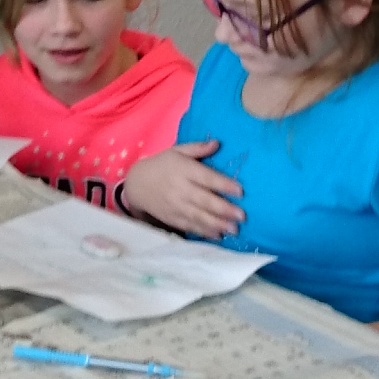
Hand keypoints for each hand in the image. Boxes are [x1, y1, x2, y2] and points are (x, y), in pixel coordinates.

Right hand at [121, 140, 241, 237]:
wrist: (137, 184)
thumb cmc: (161, 165)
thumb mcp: (176, 151)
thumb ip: (197, 148)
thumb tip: (217, 143)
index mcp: (183, 170)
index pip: (206, 178)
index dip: (224, 185)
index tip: (241, 191)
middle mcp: (180, 189)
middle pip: (205, 201)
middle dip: (224, 209)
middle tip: (242, 216)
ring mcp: (176, 206)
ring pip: (199, 217)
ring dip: (217, 224)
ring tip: (234, 230)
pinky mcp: (172, 218)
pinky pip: (190, 226)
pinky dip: (204, 232)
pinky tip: (218, 235)